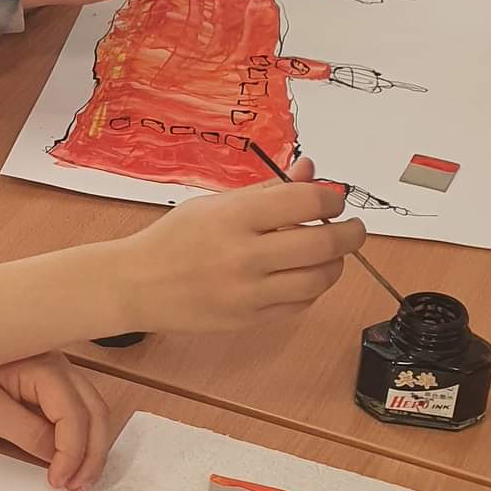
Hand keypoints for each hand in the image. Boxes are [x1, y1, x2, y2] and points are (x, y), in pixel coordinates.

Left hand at [0, 354, 113, 490]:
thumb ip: (27, 434)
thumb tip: (57, 458)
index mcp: (44, 368)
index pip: (74, 415)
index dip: (72, 453)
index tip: (58, 481)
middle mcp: (59, 365)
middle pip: (95, 413)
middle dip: (92, 454)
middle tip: (78, 488)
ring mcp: (57, 372)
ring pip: (92, 412)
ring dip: (90, 448)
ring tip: (77, 480)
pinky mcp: (50, 384)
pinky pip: (77, 411)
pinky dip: (79, 438)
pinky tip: (70, 460)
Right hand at [119, 168, 364, 333]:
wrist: (137, 285)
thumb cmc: (174, 239)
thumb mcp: (215, 203)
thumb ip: (267, 190)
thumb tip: (310, 170)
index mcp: (234, 217)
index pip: (305, 202)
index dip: (331, 199)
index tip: (334, 200)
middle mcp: (244, 256)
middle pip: (323, 244)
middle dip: (350, 233)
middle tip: (352, 227)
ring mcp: (248, 293)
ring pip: (319, 279)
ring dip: (335, 264)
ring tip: (330, 253)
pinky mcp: (250, 320)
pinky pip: (300, 305)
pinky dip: (312, 289)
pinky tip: (304, 276)